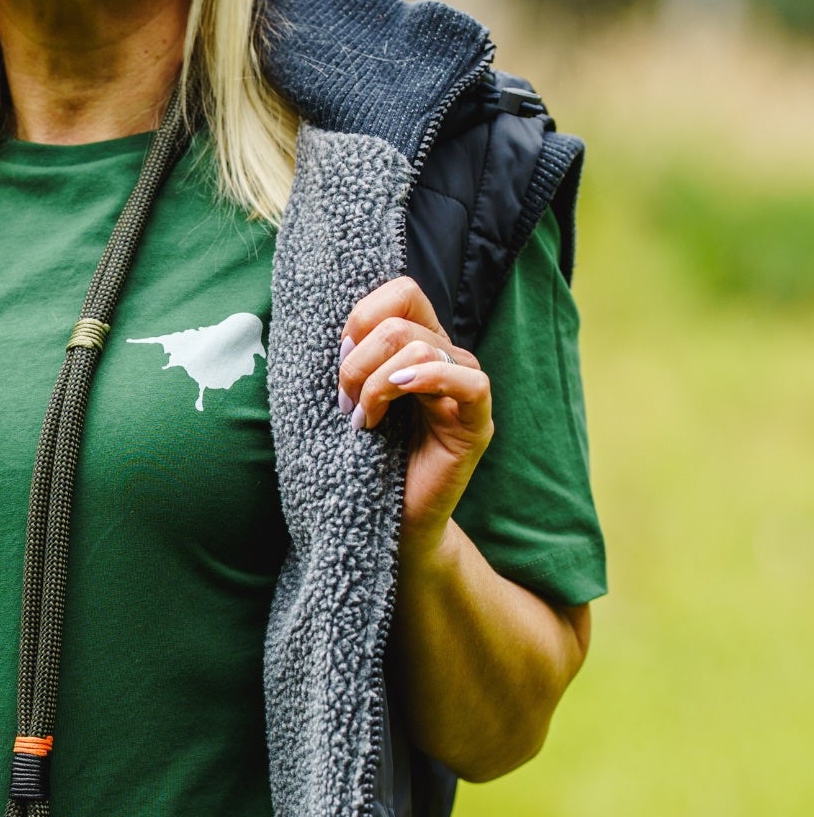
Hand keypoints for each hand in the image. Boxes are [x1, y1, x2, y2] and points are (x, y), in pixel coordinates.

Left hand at [338, 276, 492, 557]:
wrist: (388, 524)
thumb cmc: (364, 461)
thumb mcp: (350, 399)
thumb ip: (352, 359)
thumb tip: (344, 336)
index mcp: (418, 345)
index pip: (402, 293)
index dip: (363, 317)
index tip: (340, 362)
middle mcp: (447, 359)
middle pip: (401, 324)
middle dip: (357, 362)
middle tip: (345, 404)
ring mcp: (465, 389)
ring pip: (422, 348)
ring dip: (377, 383)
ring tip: (363, 420)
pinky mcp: (477, 423)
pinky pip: (469, 381)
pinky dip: (428, 379)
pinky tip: (397, 399)